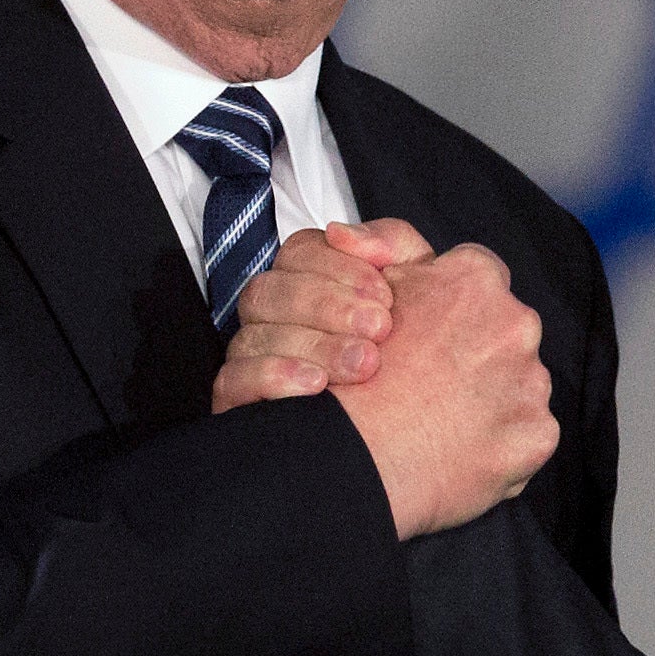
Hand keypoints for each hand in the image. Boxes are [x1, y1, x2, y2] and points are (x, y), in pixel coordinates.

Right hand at [215, 220, 424, 411]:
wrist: (423, 421)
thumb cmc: (416, 346)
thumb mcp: (420, 286)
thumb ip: (391, 244)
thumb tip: (342, 234)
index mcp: (309, 280)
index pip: (299, 253)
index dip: (338, 267)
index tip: (384, 294)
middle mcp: (274, 316)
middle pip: (269, 291)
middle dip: (327, 306)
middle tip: (379, 329)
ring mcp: (252, 357)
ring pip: (253, 335)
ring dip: (313, 345)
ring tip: (363, 365)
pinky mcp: (241, 402)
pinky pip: (232, 381)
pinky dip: (273, 377)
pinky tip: (316, 385)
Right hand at [340, 243, 558, 536]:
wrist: (356, 457)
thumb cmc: (355, 376)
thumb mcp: (365, 288)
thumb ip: (387, 247)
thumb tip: (360, 234)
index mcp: (476, 280)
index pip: (480, 276)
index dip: (452, 305)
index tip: (432, 331)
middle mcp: (516, 322)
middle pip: (505, 328)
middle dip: (478, 348)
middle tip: (435, 380)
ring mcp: (532, 380)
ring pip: (519, 380)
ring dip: (493, 394)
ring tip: (444, 419)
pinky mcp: (539, 432)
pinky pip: (526, 432)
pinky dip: (502, 441)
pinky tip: (461, 449)